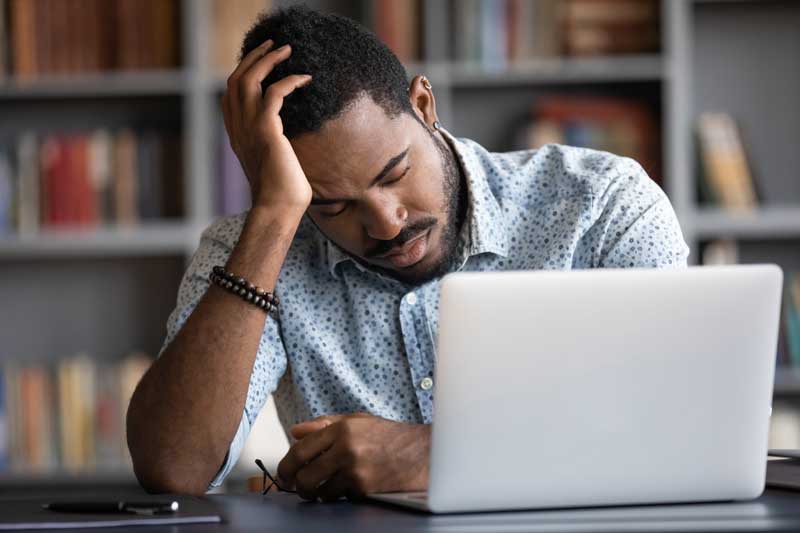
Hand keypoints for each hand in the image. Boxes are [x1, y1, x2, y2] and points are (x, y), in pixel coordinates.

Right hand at [221, 40, 313, 211]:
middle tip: (273, 45)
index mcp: (237, 135)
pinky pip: (275, 93)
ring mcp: (249, 128)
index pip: (230, 95)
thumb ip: (274, 147)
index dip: (243, 73)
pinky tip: (305, 79)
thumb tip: (287, 143)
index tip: (260, 62)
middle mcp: (238, 128)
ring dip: (268, 60)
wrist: (278, 208)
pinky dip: (289, 80)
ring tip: (286, 50)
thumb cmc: (282, 193)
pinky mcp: (267, 130)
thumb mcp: (274, 164)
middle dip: (253, 58)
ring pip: (248, 79)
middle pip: (235, 80)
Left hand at [277, 413, 430, 501]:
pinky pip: (339, 498)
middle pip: (304, 475)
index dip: (286, 466)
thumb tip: (296, 431)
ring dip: (318, 494)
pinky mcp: (364, 488)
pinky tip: (346, 489)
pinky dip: (338, 496)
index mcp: (342, 429)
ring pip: (320, 491)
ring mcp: (355, 470)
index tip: (285, 474)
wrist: (422, 452)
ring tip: (323, 490)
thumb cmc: (389, 436)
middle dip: (297, 486)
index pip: (300, 450)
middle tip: (299, 487)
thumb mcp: (358, 421)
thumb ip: (324, 424)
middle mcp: (346, 448)